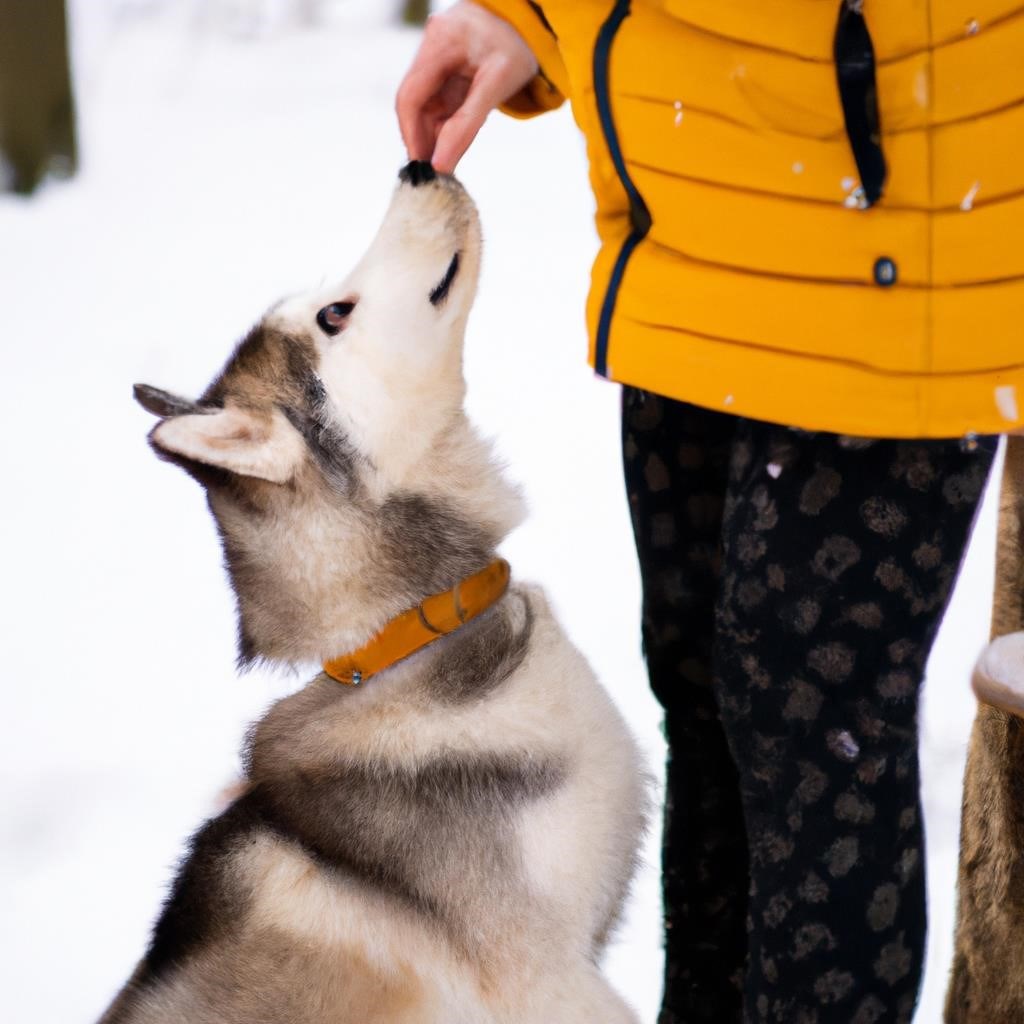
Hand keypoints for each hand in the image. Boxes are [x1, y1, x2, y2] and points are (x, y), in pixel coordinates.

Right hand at [396, 1, 537, 172]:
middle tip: (433, 176)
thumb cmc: (517, 44)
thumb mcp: (497, 83)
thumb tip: (441, 164)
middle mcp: (431, 48)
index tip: (422, 168)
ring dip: (432, 139)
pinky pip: (438, 105)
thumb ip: (467, 124)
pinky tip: (449, 149)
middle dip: (421, 140)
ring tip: (443, 168)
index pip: (409, 97)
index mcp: (439, 43)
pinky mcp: (446, 72)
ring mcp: (436, 60)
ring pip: (425, 108)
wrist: (530, 19)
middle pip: (414, 104)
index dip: (411, 136)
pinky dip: (443, 129)